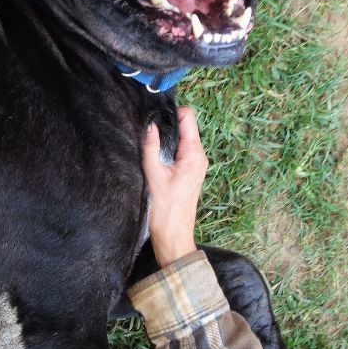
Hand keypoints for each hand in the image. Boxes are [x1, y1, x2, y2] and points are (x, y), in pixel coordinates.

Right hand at [142, 106, 208, 267]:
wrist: (173, 236)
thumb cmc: (165, 210)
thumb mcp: (153, 175)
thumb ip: (151, 147)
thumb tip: (150, 125)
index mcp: (194, 154)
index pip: (188, 117)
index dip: (172, 112)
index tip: (155, 116)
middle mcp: (199, 157)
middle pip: (186, 126)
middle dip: (168, 124)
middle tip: (148, 129)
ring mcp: (196, 165)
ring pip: (183, 139)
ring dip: (168, 137)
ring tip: (149, 142)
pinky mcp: (190, 173)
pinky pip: (181, 151)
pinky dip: (169, 148)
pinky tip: (155, 155)